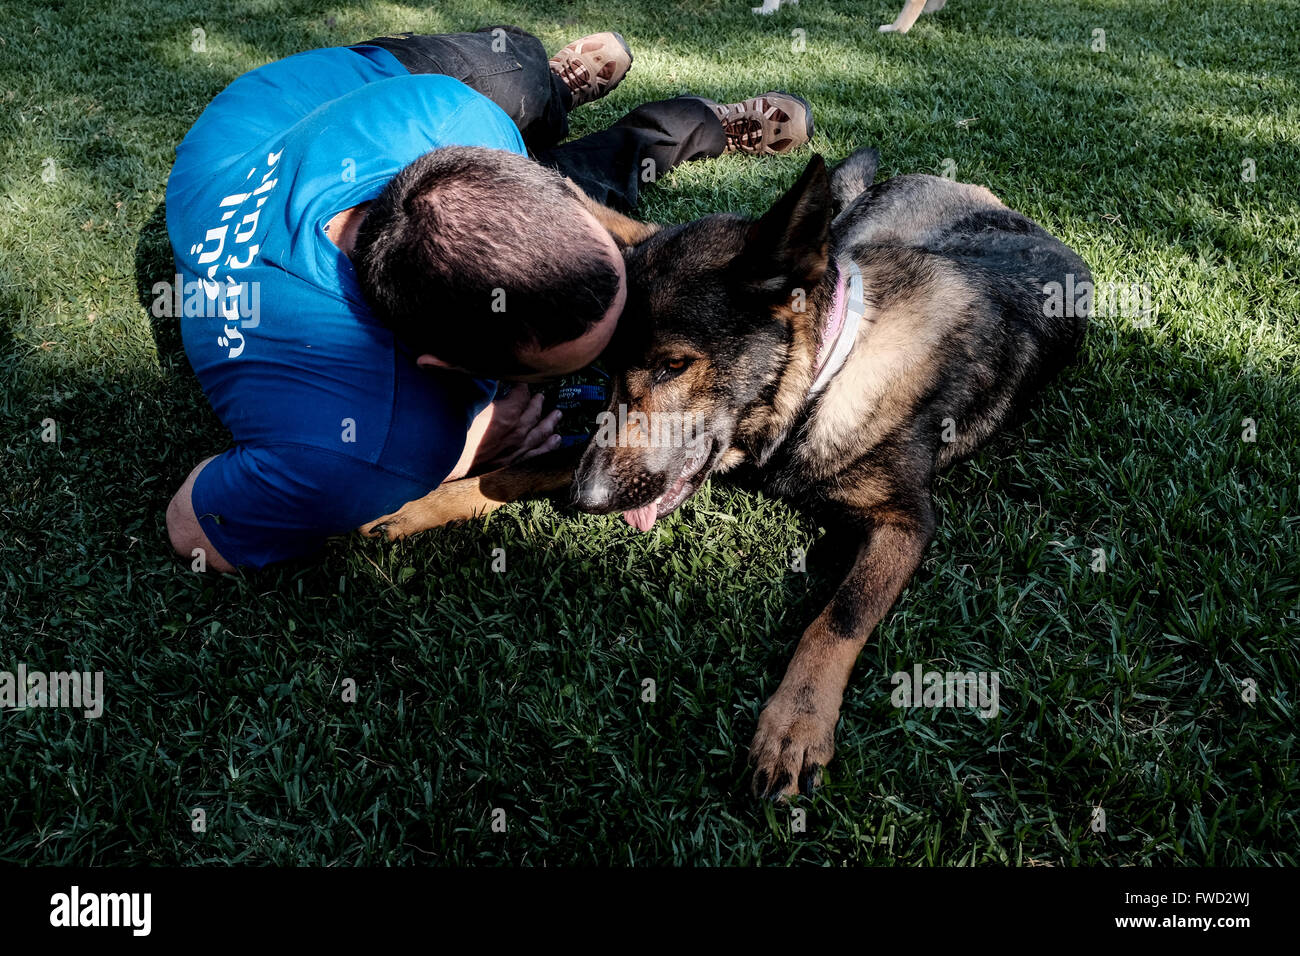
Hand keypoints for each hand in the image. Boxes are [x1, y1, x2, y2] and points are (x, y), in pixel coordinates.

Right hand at [447, 385, 561, 479]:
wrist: (444, 459)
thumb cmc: (452, 429)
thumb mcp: (467, 400)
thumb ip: (482, 387)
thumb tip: (492, 377)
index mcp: (507, 413)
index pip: (522, 394)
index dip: (522, 386)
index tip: (522, 382)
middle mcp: (516, 431)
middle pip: (533, 413)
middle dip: (538, 403)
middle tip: (542, 397)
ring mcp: (516, 449)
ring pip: (540, 433)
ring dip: (550, 422)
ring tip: (558, 415)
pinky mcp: (511, 463)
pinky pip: (536, 453)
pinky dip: (548, 446)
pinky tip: (556, 441)